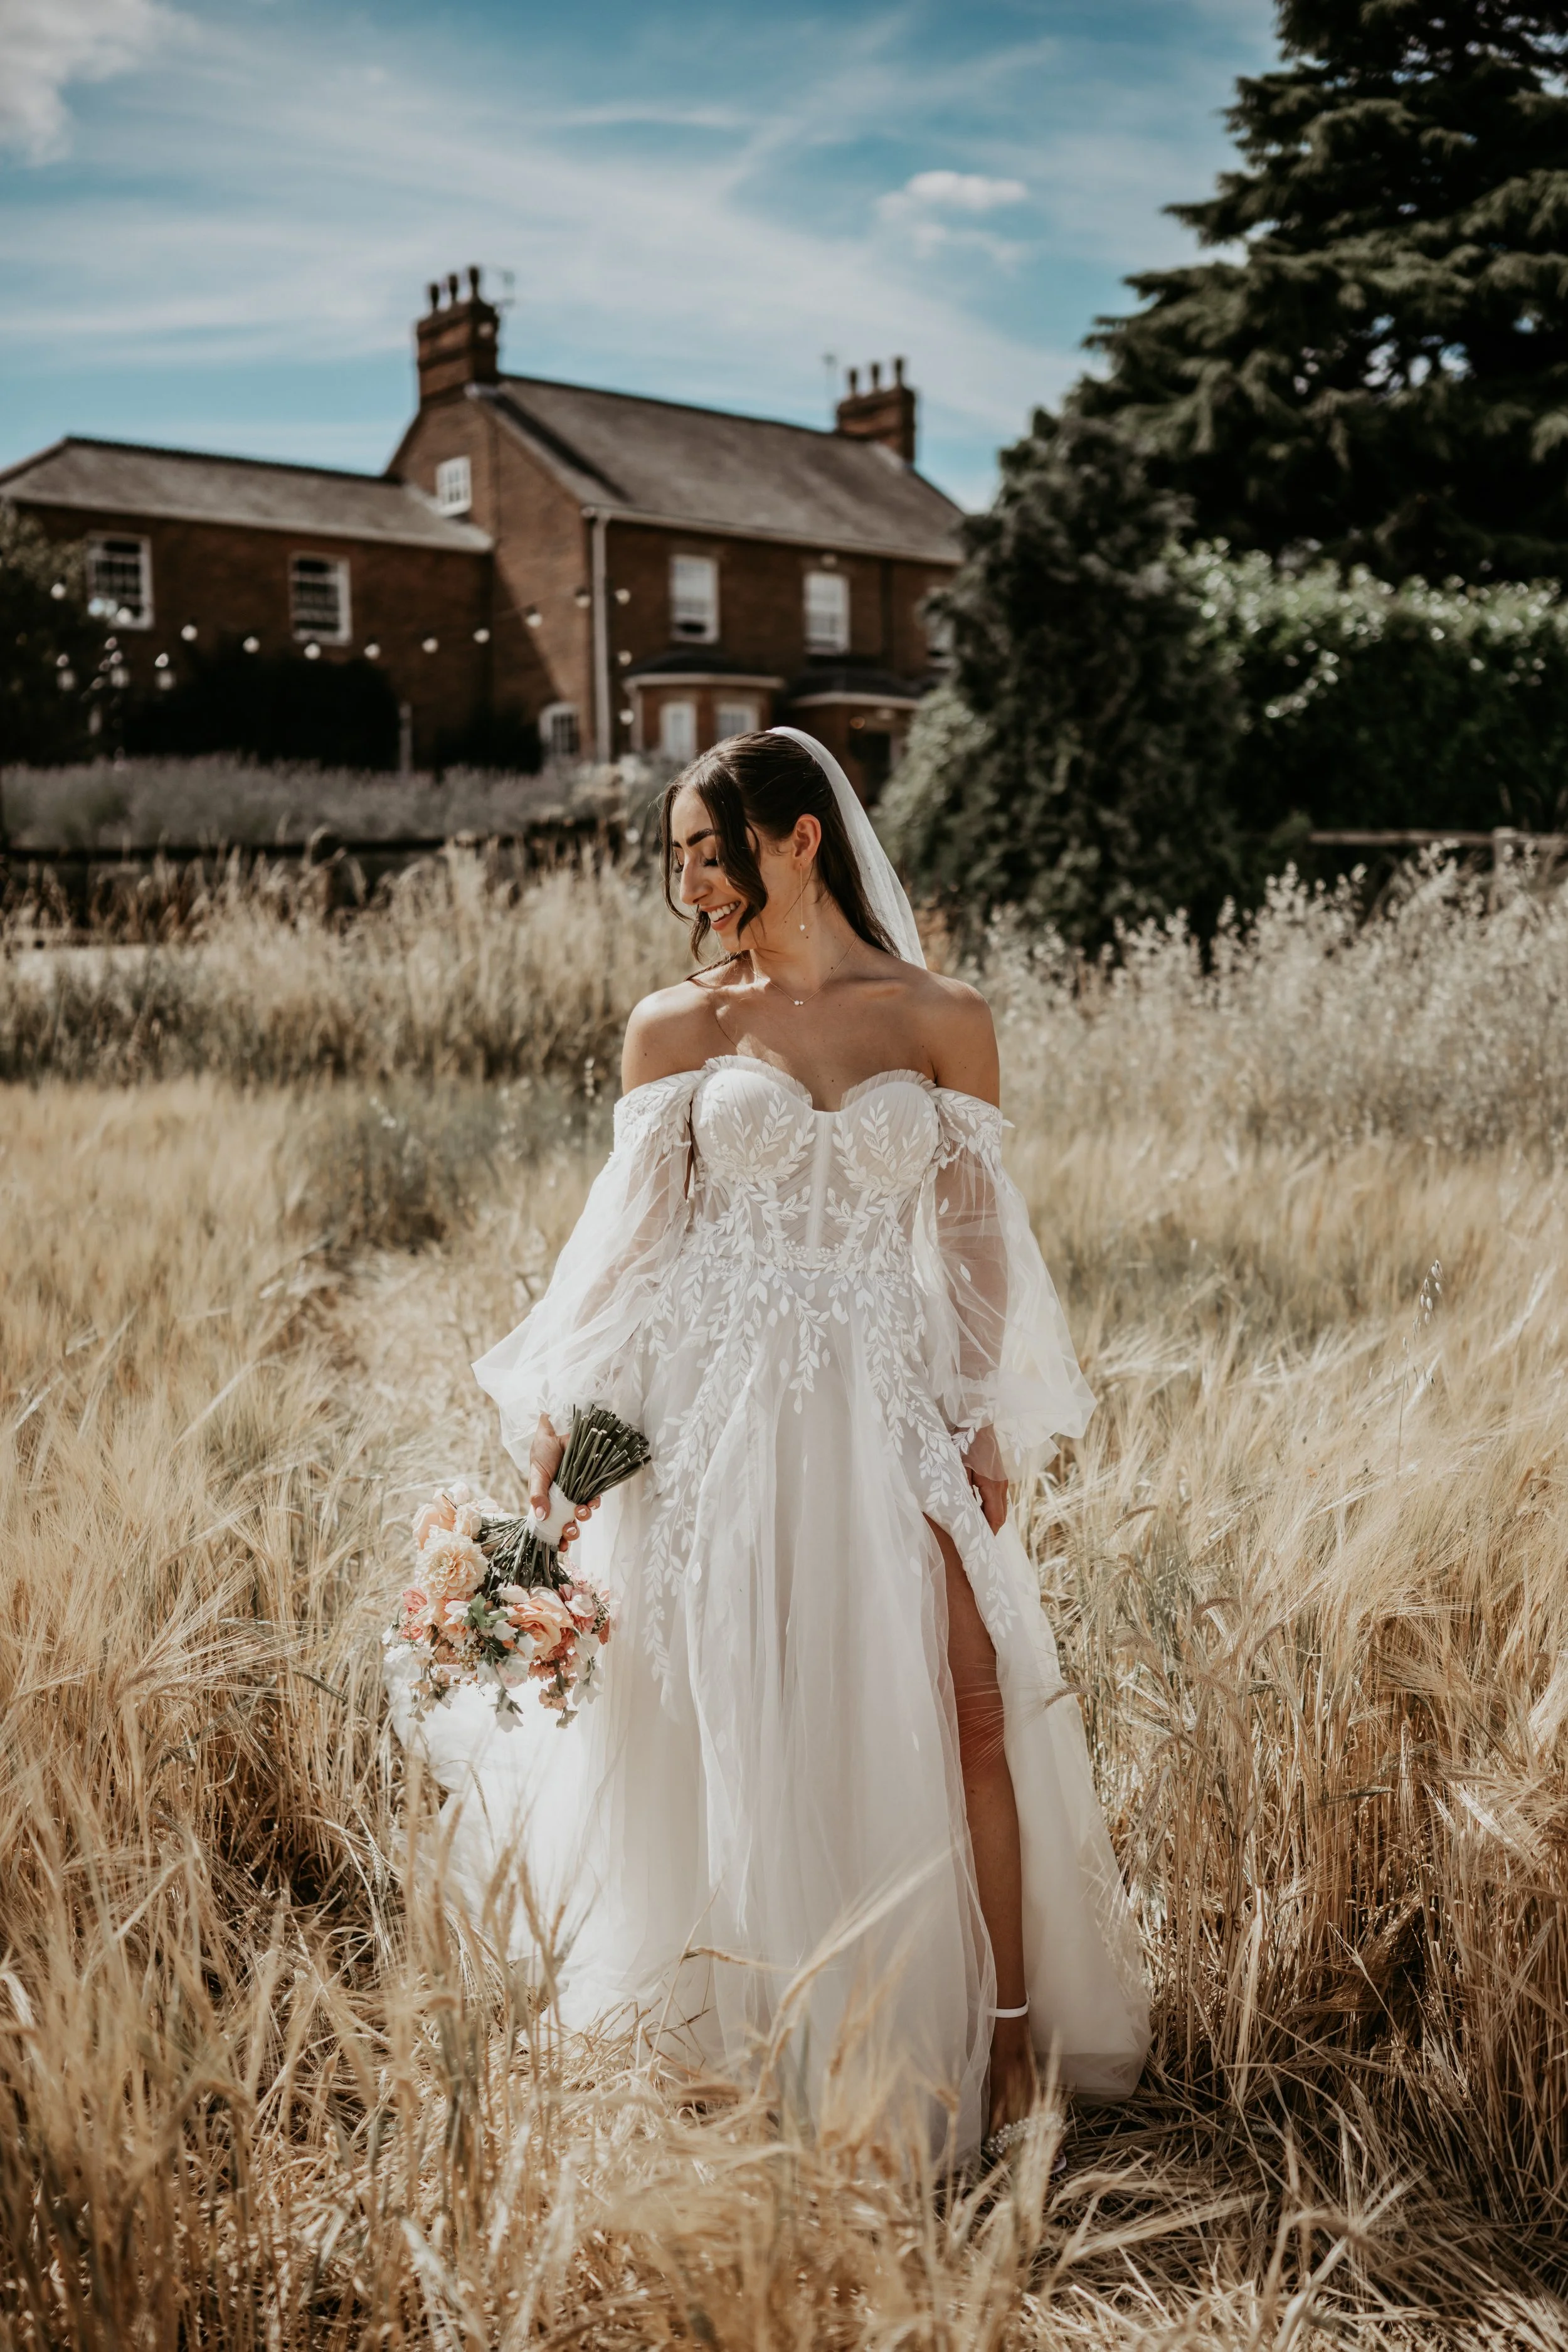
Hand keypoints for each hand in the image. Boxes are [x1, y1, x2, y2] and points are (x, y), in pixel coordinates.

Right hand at [527, 1415, 597, 1549]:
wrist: (555, 1433)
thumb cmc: (542, 1455)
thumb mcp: (537, 1476)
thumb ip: (537, 1495)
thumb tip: (540, 1516)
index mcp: (548, 1503)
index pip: (553, 1526)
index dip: (558, 1539)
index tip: (561, 1548)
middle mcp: (564, 1501)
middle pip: (569, 1523)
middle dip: (571, 1531)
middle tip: (570, 1530)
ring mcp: (577, 1492)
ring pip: (583, 1511)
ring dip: (583, 1516)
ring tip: (581, 1511)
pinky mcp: (590, 1481)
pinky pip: (594, 1495)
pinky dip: (595, 1501)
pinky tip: (593, 1502)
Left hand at [963, 1426, 1007, 1533]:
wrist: (977, 1423)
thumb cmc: (964, 1444)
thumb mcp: (959, 1468)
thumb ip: (962, 1490)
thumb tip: (962, 1512)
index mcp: (992, 1486)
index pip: (994, 1518)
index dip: (988, 1534)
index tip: (979, 1546)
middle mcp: (1001, 1485)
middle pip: (1000, 1516)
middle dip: (991, 1530)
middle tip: (978, 1543)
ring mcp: (1002, 1480)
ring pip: (1001, 1508)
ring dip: (991, 1520)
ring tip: (978, 1531)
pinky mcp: (999, 1476)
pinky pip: (998, 1498)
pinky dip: (991, 1509)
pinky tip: (979, 1511)